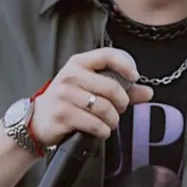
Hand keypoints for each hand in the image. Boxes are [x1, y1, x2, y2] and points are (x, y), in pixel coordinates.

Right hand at [29, 48, 153, 144]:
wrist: (38, 120)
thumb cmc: (68, 102)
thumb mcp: (89, 88)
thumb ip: (120, 88)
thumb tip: (148, 92)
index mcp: (78, 63)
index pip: (107, 55)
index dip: (126, 65)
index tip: (134, 78)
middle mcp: (70, 76)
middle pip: (111, 88)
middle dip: (122, 103)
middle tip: (119, 110)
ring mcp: (64, 95)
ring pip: (105, 108)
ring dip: (113, 120)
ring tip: (109, 123)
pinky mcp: (62, 115)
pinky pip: (95, 124)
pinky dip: (103, 131)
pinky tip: (100, 131)